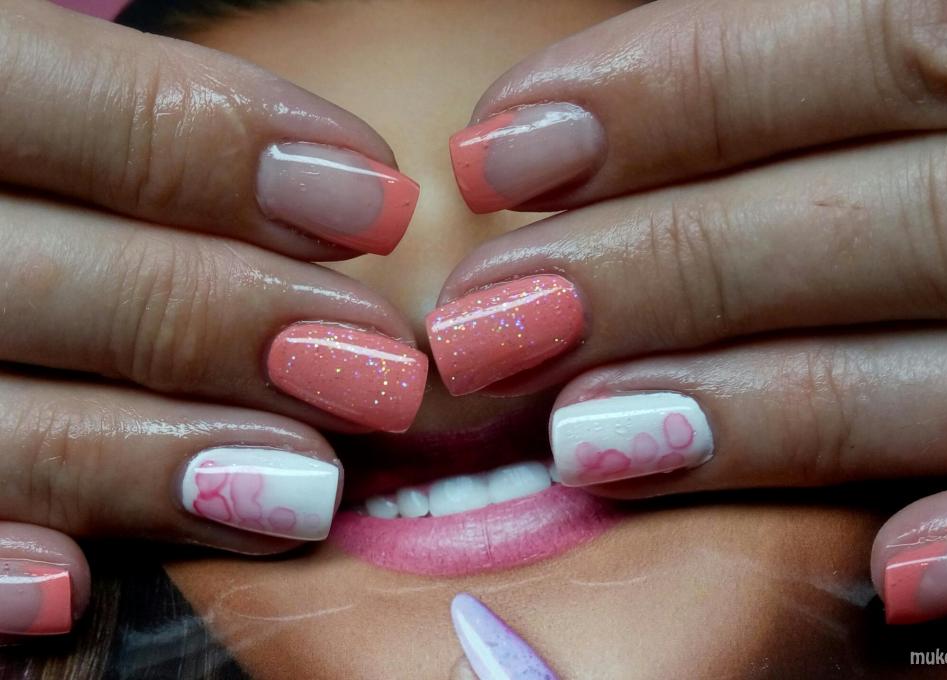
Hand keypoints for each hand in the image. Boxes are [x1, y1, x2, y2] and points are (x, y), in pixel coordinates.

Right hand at [0, 0, 426, 637]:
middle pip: (48, 280)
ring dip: (160, 462)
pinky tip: (75, 587)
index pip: (60, 100)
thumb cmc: (29, 184)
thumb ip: (162, 134)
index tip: (382, 205)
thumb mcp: (52, 113)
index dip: (226, 152)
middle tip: (380, 369)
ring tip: (309, 488)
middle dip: (231, 322)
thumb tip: (365, 191)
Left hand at [431, 0, 946, 625]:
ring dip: (785, 403)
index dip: (691, 85)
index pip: (902, 28)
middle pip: (926, 206)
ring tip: (593, 439)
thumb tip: (594, 113)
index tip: (505, 145)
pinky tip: (893, 579)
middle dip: (685, 262)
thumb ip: (851, 62)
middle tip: (495, 318)